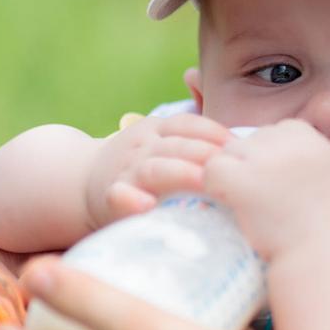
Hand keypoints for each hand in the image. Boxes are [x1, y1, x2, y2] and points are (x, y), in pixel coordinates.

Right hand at [86, 114, 232, 228]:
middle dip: (204, 153)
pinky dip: (131, 200)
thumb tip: (246, 139)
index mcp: (158, 129)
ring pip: (154, 168)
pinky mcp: (110, 197)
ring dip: (180, 172)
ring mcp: (126, 170)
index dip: (214, 132)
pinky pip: (119, 196)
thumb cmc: (145, 164)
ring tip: (202, 180)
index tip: (240, 146)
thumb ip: (199, 137)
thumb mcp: (166, 142)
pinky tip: (147, 205)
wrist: (82, 181)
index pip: (188, 123)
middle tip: (231, 166)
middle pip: (176, 144)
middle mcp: (143, 146)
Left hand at [203, 119, 329, 260]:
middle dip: (250, 167)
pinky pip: (212, 169)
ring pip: (229, 152)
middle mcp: (290, 141)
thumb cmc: (321, 223)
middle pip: (251, 140)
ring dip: (233, 178)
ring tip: (250, 206)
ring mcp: (264, 158)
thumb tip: (267, 137)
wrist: (317, 253)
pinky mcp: (241, 177)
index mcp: (312, 138)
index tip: (280, 187)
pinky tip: (231, 205)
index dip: (270, 159)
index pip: (275, 131)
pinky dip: (214, 187)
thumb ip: (302, 152)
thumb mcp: (327, 173)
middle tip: (262, 200)